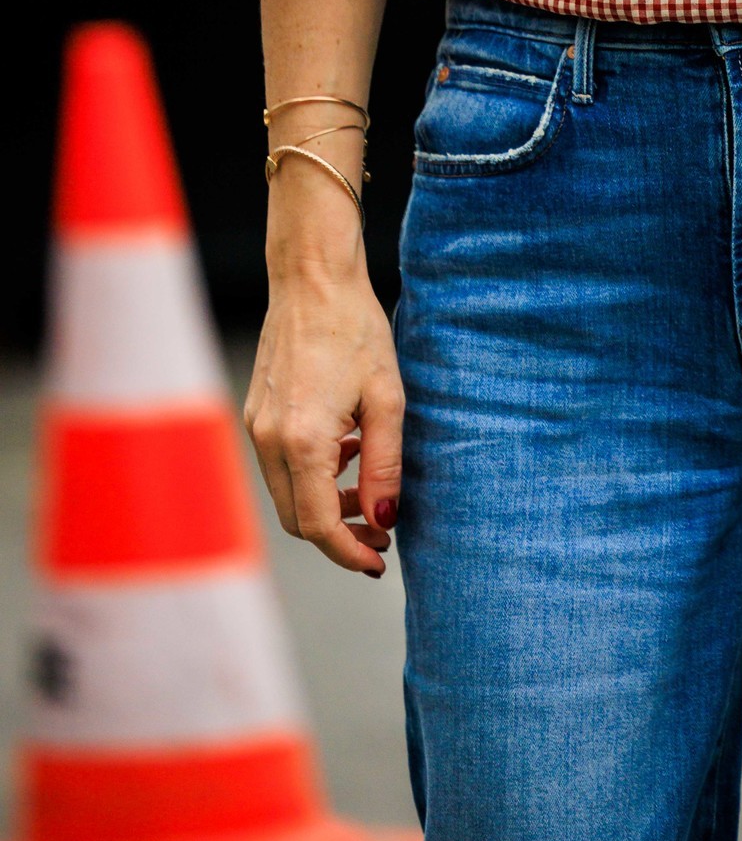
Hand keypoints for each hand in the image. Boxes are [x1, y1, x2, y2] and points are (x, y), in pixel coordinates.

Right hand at [244, 267, 404, 576]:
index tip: (379, 560)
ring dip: (324, 505)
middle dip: (338, 535)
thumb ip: (385, 465)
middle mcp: (269, 440)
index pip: (318, 526)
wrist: (312, 279)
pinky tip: (345, 452)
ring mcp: (256, 426)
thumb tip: (384, 518)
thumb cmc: (356, 330)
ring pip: (287, 494)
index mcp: (302, 441)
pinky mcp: (256, 413)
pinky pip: (279, 465)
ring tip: (367, 489)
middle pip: (297, 519)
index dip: (349, 552)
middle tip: (381, 531)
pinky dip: (310, 476)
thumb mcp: (387, 398)